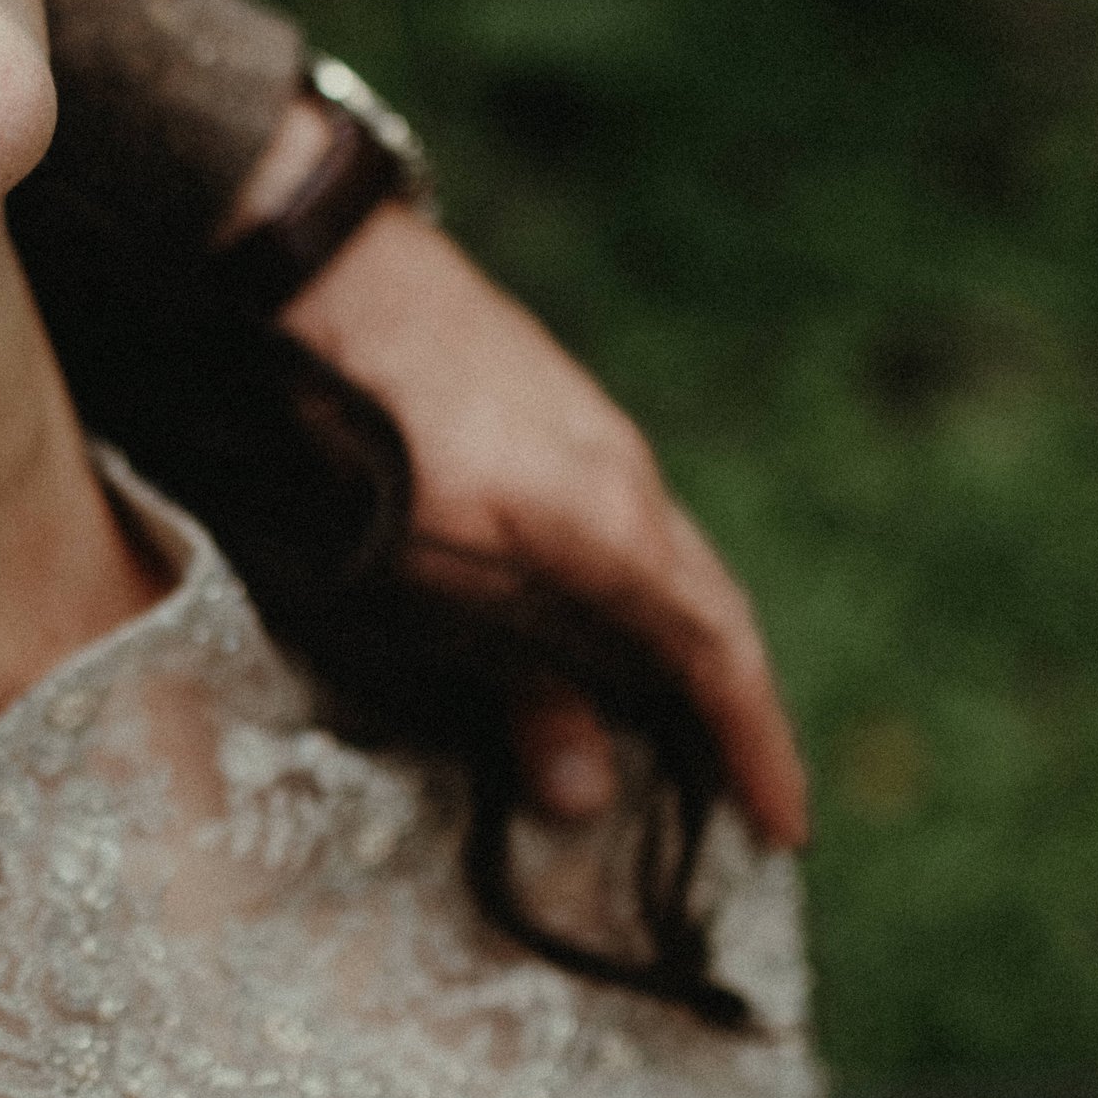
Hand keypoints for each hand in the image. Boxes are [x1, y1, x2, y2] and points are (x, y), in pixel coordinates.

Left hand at [273, 190, 808, 847]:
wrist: (311, 273)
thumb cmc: (355, 443)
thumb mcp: (421, 593)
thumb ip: (511, 682)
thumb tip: (587, 790)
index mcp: (615, 525)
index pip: (719, 653)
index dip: (756, 744)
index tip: (786, 825)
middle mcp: (623, 473)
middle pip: (706, 607)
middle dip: (728, 706)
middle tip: (741, 790)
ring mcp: (582, 431)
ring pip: (656, 561)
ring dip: (670, 649)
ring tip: (667, 728)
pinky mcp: (535, 408)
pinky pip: (611, 522)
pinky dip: (617, 595)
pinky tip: (585, 622)